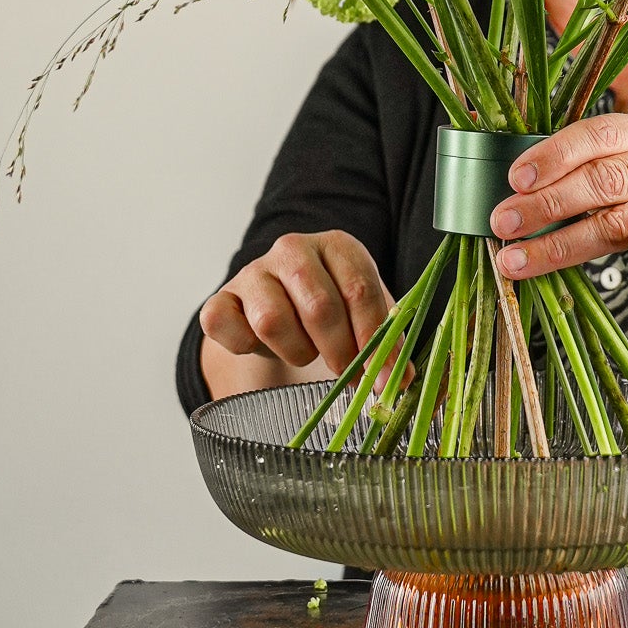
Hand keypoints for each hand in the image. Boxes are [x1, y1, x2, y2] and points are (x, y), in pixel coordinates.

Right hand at [200, 230, 392, 381]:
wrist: (280, 308)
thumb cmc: (331, 313)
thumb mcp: (364, 317)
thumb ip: (387, 344)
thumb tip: (405, 381)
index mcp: (337, 246)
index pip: (360, 290)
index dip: (376, 340)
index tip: (385, 378)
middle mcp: (293, 249)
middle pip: (320, 307)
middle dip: (340, 352)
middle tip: (347, 373)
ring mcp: (253, 271)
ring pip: (272, 321)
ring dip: (296, 350)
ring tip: (306, 350)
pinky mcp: (222, 297)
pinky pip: (223, 324)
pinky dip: (243, 345)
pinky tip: (260, 346)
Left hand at [488, 114, 627, 303]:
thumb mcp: (623, 175)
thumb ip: (582, 169)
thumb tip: (514, 185)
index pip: (596, 135)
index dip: (553, 155)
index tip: (514, 179)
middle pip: (603, 177)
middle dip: (546, 202)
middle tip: (504, 222)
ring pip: (617, 218)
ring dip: (560, 241)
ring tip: (517, 256)